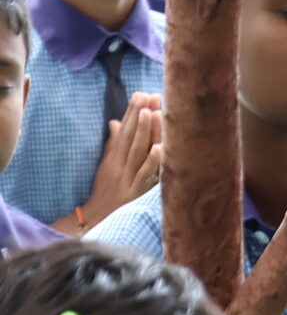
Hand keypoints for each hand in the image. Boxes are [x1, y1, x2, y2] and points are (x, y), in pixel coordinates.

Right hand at [83, 91, 165, 223]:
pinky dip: (153, 161)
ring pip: (137, 152)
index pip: (123, 131)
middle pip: (130, 137)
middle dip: (139, 115)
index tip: (140, 94)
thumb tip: (114, 122)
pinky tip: (162, 148)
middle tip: (148, 95)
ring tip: (153, 112)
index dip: (131, 112)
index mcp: (113, 158)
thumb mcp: (106, 167)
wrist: (97, 220)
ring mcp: (127, 178)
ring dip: (145, 132)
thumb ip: (112, 145)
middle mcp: (119, 165)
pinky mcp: (135, 192)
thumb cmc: (106, 192)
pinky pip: (145, 175)